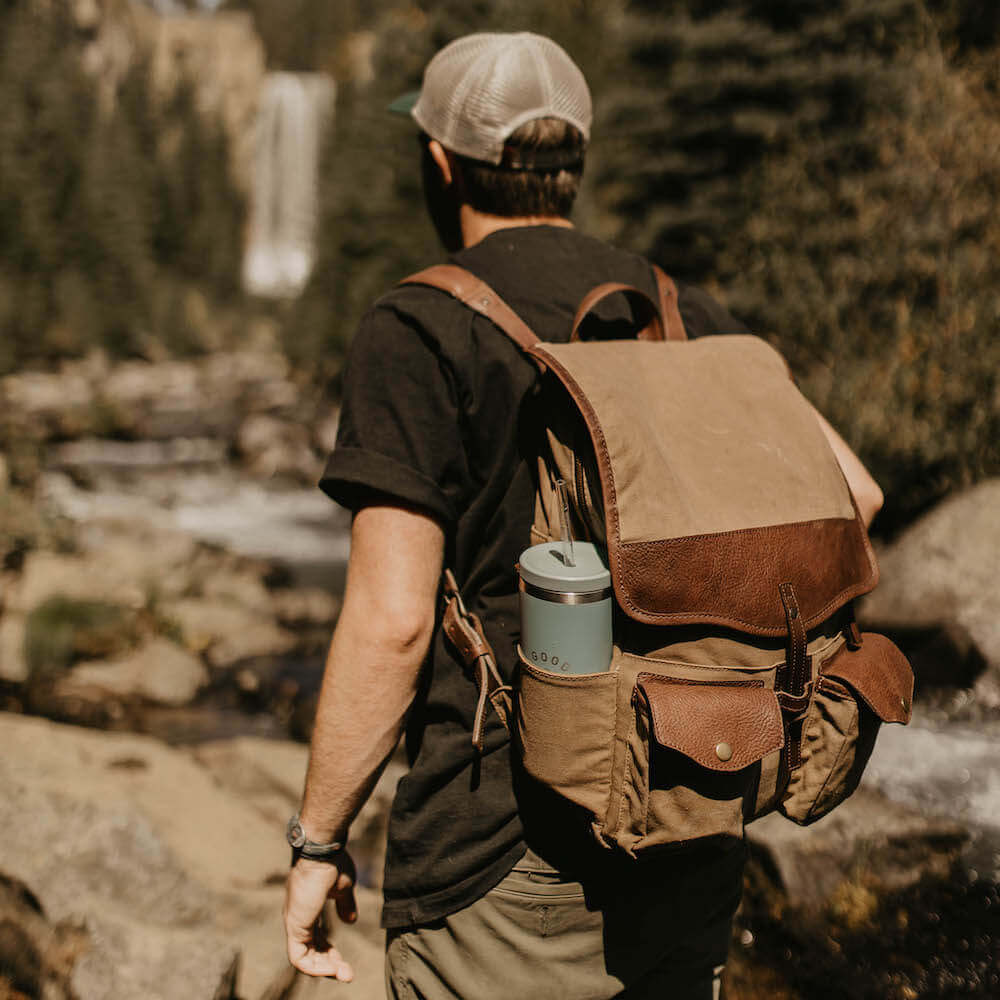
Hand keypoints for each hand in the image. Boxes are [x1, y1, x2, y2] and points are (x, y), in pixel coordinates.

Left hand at [283, 852, 357, 979]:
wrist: (323, 851)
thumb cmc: (333, 864)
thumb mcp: (344, 888)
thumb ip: (345, 905)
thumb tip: (350, 921)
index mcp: (308, 909)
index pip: (316, 940)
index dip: (330, 954)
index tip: (345, 963)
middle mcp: (298, 918)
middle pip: (310, 952)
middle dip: (330, 966)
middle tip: (348, 974)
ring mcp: (295, 923)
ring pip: (304, 959)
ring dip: (325, 970)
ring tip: (345, 974)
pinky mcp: (294, 926)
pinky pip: (298, 958)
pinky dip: (314, 967)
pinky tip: (333, 968)